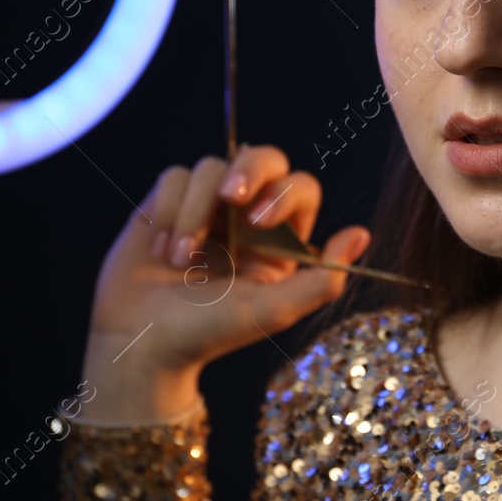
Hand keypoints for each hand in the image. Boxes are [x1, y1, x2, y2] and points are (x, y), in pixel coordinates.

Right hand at [78, 144, 370, 417]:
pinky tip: (161, 249)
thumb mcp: (270, 312)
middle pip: (263, 156)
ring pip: (210, 168)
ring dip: (193, 212)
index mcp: (280, 240)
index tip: (258, 220)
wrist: (141, 343)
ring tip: (179, 258)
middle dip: (248, 169)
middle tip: (229, 195)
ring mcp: (207, 206)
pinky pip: (174, 177)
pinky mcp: (168, 202)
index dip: (284, 192)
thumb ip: (320, 281)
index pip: (300, 187)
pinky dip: (167, 210)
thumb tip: (361, 236)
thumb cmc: (209, 333)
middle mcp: (246, 217)